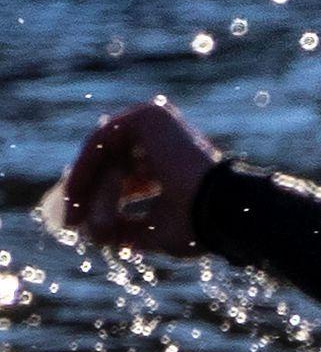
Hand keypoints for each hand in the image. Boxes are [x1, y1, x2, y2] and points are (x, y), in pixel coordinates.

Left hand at [59, 101, 222, 255]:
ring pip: (103, 152)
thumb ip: (126, 227)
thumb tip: (94, 235)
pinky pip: (102, 140)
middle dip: (86, 192)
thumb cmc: (197, 225)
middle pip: (109, 161)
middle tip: (69, 219)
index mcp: (171, 161)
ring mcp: (157, 121)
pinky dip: (85, 168)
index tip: (79, 223)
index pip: (124, 173)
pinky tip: (77, 194)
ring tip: (74, 213)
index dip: (100, 198)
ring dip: (83, 184)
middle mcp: (164, 137)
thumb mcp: (154, 231)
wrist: (221, 210)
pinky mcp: (148, 116)